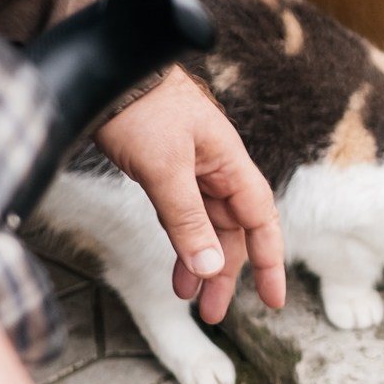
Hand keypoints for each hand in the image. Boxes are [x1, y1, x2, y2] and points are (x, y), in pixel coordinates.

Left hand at [94, 66, 285, 322]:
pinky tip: (176, 265)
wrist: (109, 70)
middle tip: (213, 314)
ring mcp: (191, 169)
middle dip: (226, 273)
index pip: (260, 220)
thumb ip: (187, 221)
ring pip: (206, 226)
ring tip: (189, 299)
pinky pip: (182, 215)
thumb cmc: (141, 109)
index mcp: (229, 163)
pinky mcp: (165, 169)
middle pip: (233, 230)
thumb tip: (211, 267)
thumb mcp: (165, 169)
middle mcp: (217, 168)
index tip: (274, 299)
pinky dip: (181, 242)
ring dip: (201, 262)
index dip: (269, 260)